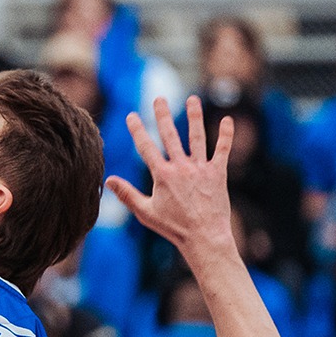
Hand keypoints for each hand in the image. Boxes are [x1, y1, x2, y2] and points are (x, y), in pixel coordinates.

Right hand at [107, 95, 236, 252]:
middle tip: (158, 99)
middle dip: (162, 115)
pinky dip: (226, 135)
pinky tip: (227, 120)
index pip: (146, 147)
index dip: (137, 130)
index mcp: (162, 176)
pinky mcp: (218, 173)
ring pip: (197, 137)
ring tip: (193, 99)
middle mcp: (181, 168)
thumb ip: (127, 195)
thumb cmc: (174, 228)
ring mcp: (200, 169)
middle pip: (170, 135)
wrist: (204, 237)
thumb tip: (108, 180)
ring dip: (194, 116)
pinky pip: (222, 150)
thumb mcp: (146, 213)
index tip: (131, 116)